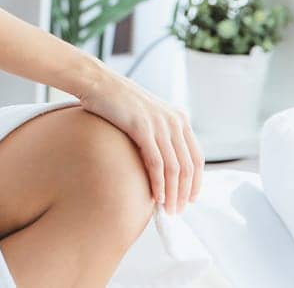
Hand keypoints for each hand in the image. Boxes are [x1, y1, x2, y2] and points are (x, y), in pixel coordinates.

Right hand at [77, 65, 203, 214]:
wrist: (97, 82)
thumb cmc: (117, 101)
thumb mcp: (147, 116)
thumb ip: (160, 134)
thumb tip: (162, 164)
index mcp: (179, 118)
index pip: (196, 157)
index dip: (196, 181)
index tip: (189, 199)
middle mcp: (174, 121)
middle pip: (188, 166)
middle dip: (185, 193)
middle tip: (177, 211)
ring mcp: (160, 124)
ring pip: (175, 168)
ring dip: (173, 193)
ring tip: (168, 210)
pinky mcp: (143, 128)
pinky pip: (157, 163)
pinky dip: (159, 183)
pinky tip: (157, 197)